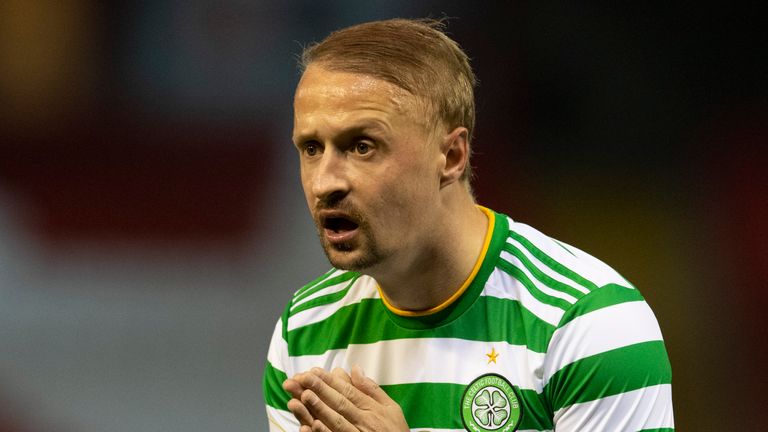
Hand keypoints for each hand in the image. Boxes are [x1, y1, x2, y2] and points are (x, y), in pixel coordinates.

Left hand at [282, 366, 408, 431]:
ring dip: (320, 408)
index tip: (315, 371)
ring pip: (336, 421)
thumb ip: (372, 389)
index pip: (348, 392)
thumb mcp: (391, 407)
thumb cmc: (395, 430)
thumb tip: (355, 368)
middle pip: (340, 403)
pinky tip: (312, 425)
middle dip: (321, 389)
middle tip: (304, 377)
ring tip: (304, 395)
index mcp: (372, 409)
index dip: (330, 381)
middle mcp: (365, 422)